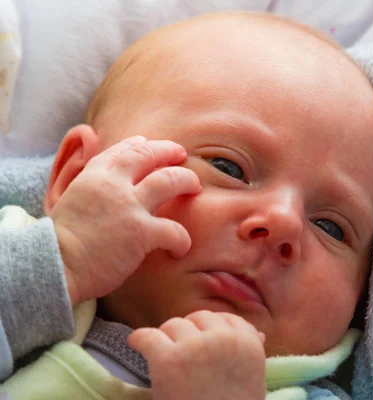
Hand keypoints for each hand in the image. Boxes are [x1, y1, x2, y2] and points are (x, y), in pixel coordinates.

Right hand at [50, 136, 200, 305]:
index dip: (139, 145)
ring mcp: (129, 206)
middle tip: (182, 155)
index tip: (148, 143)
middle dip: (170, 151)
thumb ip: (84, 186)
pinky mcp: (142, 231)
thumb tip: (92, 175)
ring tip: (196, 187)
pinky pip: (175, 229)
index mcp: (92, 176)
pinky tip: (181, 247)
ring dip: (187, 180)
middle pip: (149, 155)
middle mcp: (113, 184)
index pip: (121, 151)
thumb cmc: (59, 243)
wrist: (55, 267)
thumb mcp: (67, 200)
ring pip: (171, 180)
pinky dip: (182, 239)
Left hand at [128, 311, 265, 399]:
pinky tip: (137, 345)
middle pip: (198, 318)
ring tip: (166, 360)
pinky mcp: (168, 360)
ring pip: (173, 325)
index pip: (226, 318)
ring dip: (168, 340)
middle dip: (189, 333)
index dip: (212, 328)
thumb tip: (260, 335)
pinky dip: (139, 340)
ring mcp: (195, 346)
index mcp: (248, 343)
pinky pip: (147, 336)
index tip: (203, 341)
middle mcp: (224, 338)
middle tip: (183, 355)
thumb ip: (252, 353)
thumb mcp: (254, 380)